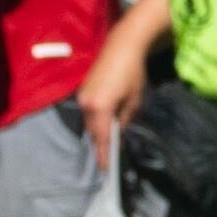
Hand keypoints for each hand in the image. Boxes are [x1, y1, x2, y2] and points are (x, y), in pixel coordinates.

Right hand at [75, 40, 144, 170]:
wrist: (121, 46)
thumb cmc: (132, 73)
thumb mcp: (134, 100)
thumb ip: (125, 119)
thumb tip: (119, 130)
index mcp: (100, 108)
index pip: (102, 138)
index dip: (103, 155)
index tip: (105, 170)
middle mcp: (87, 104)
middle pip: (93, 132)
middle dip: (101, 144)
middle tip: (111, 156)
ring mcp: (82, 97)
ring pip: (89, 122)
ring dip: (99, 130)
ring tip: (110, 139)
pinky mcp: (82, 91)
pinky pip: (88, 112)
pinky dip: (96, 119)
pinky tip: (105, 121)